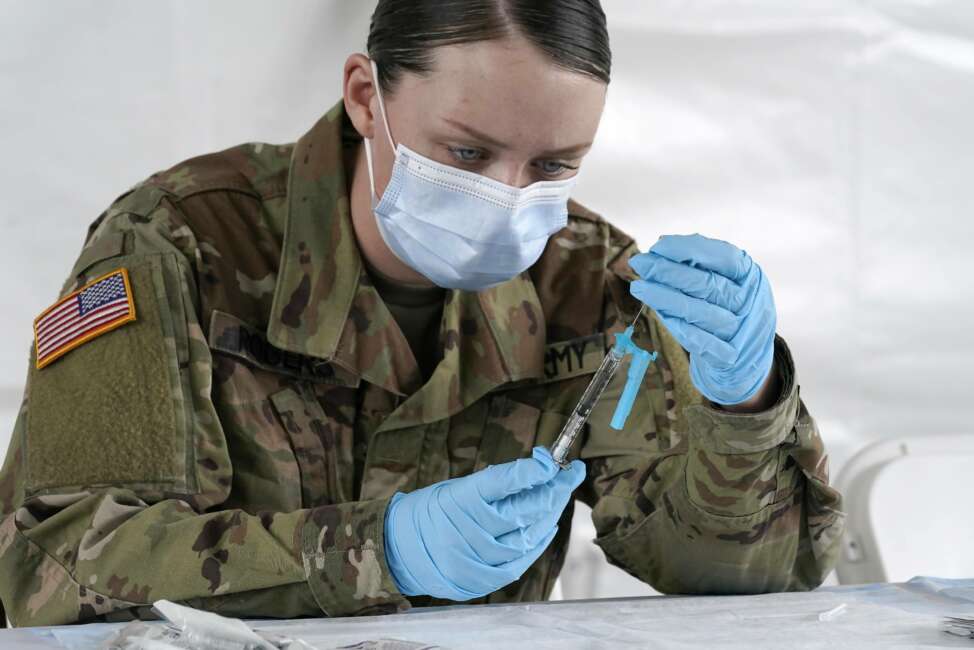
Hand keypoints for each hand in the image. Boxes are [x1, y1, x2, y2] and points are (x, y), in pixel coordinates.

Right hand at [383, 447, 584, 600]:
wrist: (399, 551)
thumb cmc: (428, 513)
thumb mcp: (456, 488)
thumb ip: (495, 484)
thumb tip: (536, 472)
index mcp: (461, 499)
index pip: (505, 480)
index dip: (534, 469)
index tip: (553, 460)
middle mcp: (471, 529)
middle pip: (526, 507)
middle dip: (555, 487)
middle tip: (571, 472)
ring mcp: (478, 557)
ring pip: (530, 534)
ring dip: (552, 512)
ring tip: (561, 494)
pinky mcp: (483, 577)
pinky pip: (522, 559)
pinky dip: (539, 541)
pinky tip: (549, 526)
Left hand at [629, 234, 775, 404]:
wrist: (747, 353)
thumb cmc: (727, 305)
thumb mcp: (726, 279)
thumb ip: (699, 263)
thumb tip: (662, 243)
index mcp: (750, 276)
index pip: (723, 256)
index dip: (689, 249)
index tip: (657, 246)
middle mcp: (748, 302)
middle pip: (707, 284)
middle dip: (668, 271)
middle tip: (638, 263)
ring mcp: (739, 330)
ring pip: (699, 312)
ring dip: (665, 298)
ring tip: (638, 287)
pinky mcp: (727, 356)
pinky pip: (701, 343)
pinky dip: (680, 328)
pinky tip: (659, 314)